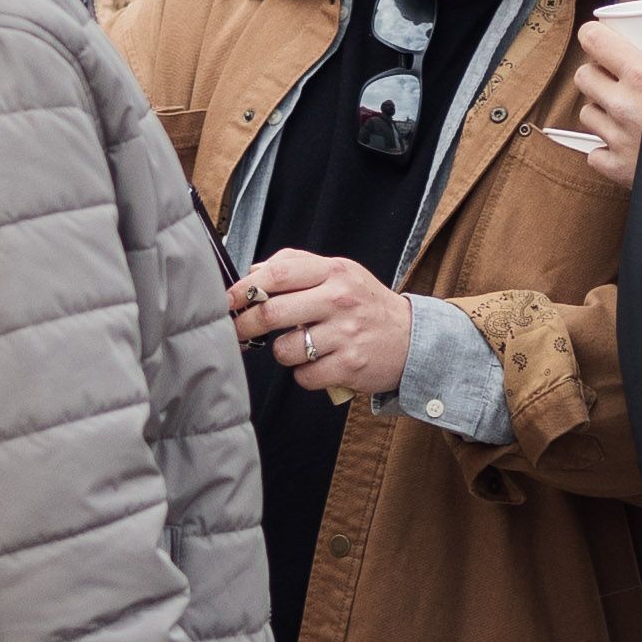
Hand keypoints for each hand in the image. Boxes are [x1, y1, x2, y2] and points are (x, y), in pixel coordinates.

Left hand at [229, 249, 411, 399]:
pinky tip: (318, 365)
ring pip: (285, 349)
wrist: (413, 338)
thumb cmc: (366, 304)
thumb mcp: (340, 273)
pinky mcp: (349, 366)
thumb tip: (253, 271)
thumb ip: (297, 265)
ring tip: (299, 348)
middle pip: (272, 313)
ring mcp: (345, 334)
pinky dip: (304, 374)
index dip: (244, 288)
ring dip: (282, 353)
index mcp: (334, 272)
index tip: (228, 300)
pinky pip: (304, 376)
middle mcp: (339, 300)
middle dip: (246, 325)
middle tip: (239, 331)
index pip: (278, 274)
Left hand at [570, 22, 641, 189]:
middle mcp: (622, 104)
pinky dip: (604, 151)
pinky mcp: (618, 168)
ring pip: (587, 114)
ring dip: (600, 110)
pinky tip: (621, 147)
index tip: (599, 37)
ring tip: (620, 111)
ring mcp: (617, 137)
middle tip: (613, 76)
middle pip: (584, 77)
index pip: (595, 41)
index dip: (594, 36)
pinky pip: (595, 155)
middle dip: (595, 73)